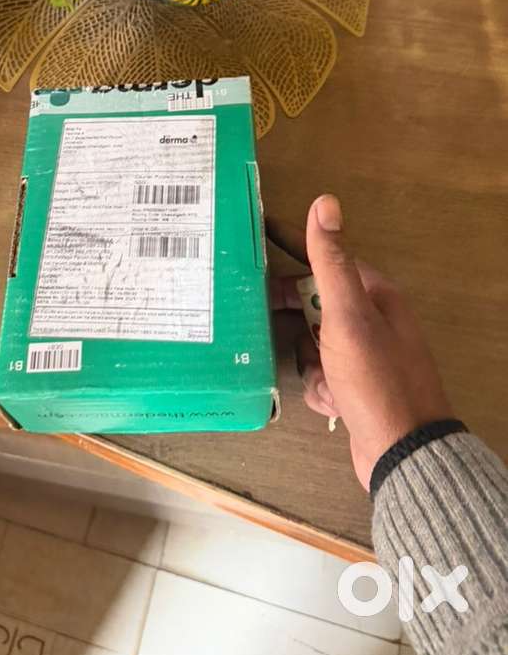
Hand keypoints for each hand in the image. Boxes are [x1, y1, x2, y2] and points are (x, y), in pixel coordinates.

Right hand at [269, 194, 452, 490]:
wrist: (401, 452)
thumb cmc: (375, 377)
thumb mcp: (348, 314)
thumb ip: (331, 261)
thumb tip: (325, 201)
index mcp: (373, 295)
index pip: (323, 260)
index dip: (289, 252)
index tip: (252, 242)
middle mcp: (370, 320)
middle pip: (312, 304)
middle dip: (294, 320)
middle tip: (257, 319)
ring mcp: (362, 356)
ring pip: (311, 342)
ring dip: (309, 362)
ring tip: (321, 378)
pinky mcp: (353, 387)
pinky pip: (319, 375)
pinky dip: (319, 388)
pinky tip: (331, 402)